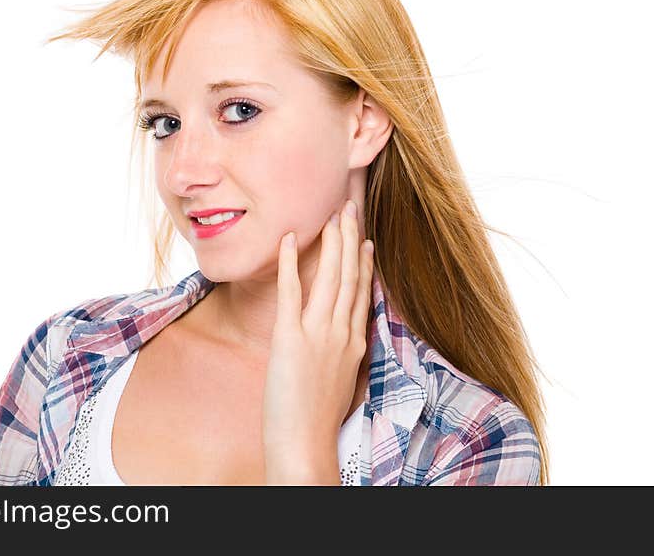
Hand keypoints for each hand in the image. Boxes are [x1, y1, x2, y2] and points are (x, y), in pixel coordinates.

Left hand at [261, 198, 374, 482]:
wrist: (305, 444)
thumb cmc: (318, 418)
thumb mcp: (341, 380)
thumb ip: (342, 353)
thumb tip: (340, 338)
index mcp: (355, 343)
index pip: (362, 292)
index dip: (363, 262)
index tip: (364, 238)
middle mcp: (342, 333)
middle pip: (350, 276)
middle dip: (350, 238)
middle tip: (349, 207)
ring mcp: (319, 334)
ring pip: (330, 277)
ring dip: (331, 242)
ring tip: (330, 214)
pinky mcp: (291, 338)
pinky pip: (292, 293)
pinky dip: (292, 264)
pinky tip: (289, 240)